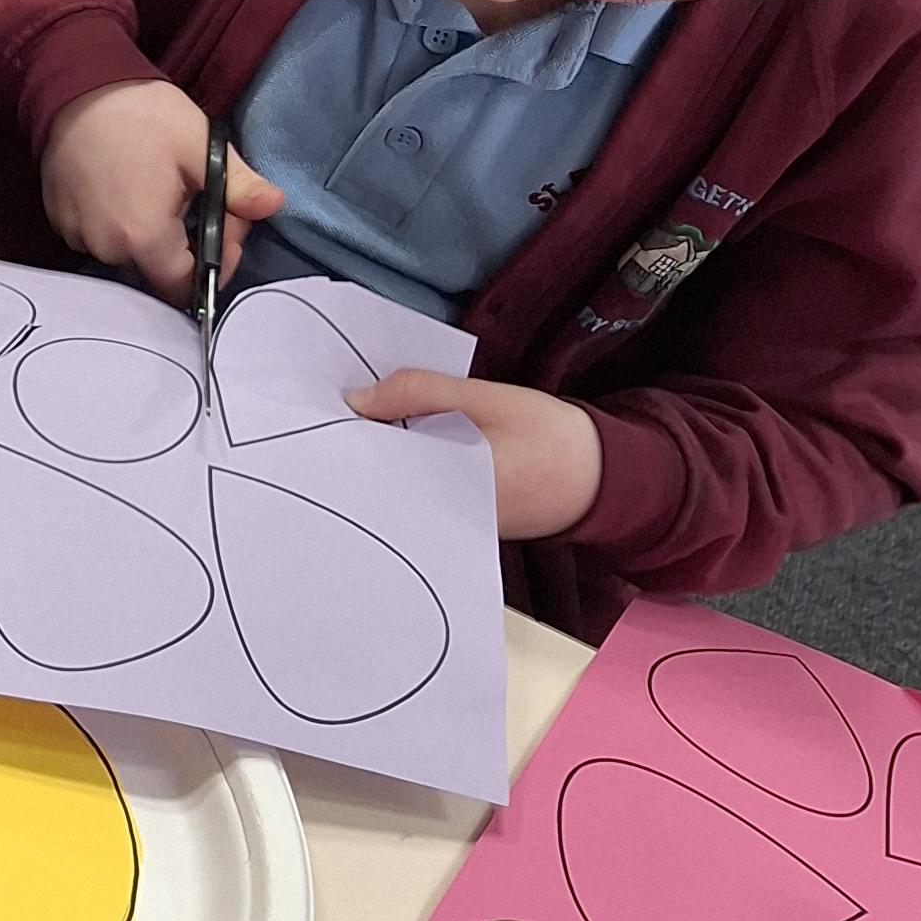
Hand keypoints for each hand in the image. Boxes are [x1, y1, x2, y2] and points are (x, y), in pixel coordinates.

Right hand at [39, 80, 283, 298]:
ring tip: (157, 188)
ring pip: (126, 252)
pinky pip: (97, 236)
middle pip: (155, 270)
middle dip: (182, 245)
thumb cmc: (142, 114)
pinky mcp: (59, 218)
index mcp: (144, 238)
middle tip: (193, 198)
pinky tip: (124, 186)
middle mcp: (106, 247)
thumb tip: (273, 206)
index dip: (212, 265)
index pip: (184, 287)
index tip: (222, 226)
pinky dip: (115, 221)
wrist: (76, 84)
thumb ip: (240, 186)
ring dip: (147, 233)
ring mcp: (76, 234)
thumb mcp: (202, 145)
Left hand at [350, 369, 603, 539]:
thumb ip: (421, 392)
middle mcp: (442, 519)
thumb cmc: (551, 437)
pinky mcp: (454, 526)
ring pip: (392, 494)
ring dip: (375, 463)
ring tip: (353, 429)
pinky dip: (399, 474)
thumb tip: (357, 399)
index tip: (318, 416)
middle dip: (354, 453)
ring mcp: (447, 528)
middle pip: (376, 487)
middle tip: (327, 418)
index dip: (345, 441)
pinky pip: (412, 499)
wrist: (602, 479)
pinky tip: (390, 446)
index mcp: (450, 487)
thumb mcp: (486, 398)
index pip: (376, 469)